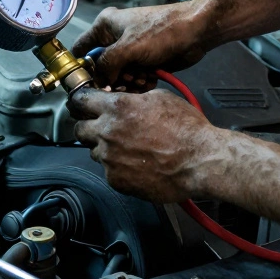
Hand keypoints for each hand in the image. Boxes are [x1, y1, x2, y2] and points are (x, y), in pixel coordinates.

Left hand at [69, 87, 215, 202]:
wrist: (199, 162)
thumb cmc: (186, 129)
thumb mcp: (160, 98)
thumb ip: (132, 100)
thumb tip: (122, 101)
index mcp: (117, 108)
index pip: (81, 100)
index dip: (82, 101)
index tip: (83, 104)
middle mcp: (107, 132)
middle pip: (80, 129)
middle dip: (89, 126)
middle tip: (104, 128)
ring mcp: (109, 159)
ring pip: (94, 151)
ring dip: (105, 148)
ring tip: (128, 149)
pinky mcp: (116, 180)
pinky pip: (108, 170)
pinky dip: (118, 167)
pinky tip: (136, 164)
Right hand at [71, 2, 211, 89]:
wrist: (196, 32)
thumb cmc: (164, 30)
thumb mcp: (128, 47)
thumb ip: (106, 64)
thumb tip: (98, 82)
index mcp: (105, 27)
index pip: (81, 50)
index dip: (81, 68)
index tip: (86, 85)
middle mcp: (115, 39)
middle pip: (100, 69)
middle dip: (112, 80)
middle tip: (124, 82)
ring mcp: (130, 52)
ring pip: (118, 78)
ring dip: (128, 83)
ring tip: (142, 77)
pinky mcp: (143, 63)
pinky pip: (133, 80)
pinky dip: (140, 83)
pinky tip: (150, 78)